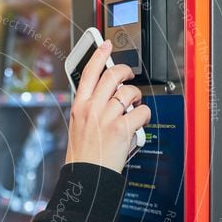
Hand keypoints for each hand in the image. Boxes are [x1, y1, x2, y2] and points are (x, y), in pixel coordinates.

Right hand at [64, 40, 151, 172]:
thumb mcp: (78, 125)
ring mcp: (107, 117)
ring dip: (135, 99)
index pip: (89, 72)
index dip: (99, 54)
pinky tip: (137, 124)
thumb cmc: (83, 154)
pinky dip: (143, 117)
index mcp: (79, 106)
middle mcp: (92, 108)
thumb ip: (90, 106)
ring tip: (132, 108)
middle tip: (128, 76)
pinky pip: (141, 112)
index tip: (106, 45)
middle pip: (112, 76)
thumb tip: (109, 92)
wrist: (87, 175)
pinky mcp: (122, 128)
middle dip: (125, 72)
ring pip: (129, 93)